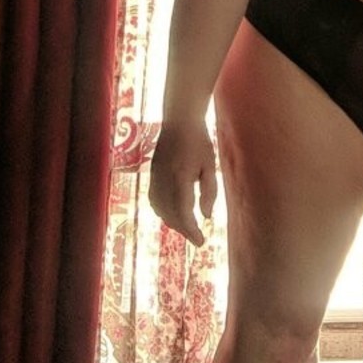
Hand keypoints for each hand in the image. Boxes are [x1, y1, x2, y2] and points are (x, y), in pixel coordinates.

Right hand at [148, 120, 217, 246]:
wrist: (179, 120)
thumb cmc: (199, 141)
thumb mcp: (210, 166)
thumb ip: (209, 191)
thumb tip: (206, 216)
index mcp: (180, 178)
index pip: (183, 213)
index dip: (191, 231)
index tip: (201, 242)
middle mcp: (164, 181)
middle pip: (170, 215)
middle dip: (184, 230)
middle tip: (197, 238)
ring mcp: (155, 177)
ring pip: (160, 210)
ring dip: (173, 222)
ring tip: (187, 228)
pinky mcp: (152, 174)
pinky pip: (154, 200)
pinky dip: (162, 211)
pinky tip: (172, 214)